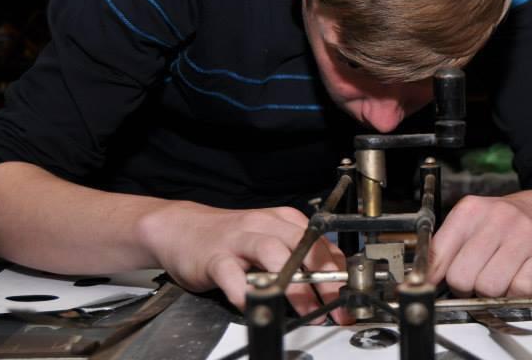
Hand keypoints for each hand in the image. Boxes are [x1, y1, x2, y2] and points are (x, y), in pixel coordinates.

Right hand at [137, 202, 350, 323]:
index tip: (350, 299)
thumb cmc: (231, 239)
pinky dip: (243, 291)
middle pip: (303, 246)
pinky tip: (254, 305)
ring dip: (293, 284)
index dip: (340, 273)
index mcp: (284, 221)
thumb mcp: (271, 239)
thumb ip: (299, 256)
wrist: (181, 227)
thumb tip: (333, 280)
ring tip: (306, 310)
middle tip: (336, 307)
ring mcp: (239, 240)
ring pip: (272, 254)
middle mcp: (264, 225)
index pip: (321, 244)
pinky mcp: (214, 256)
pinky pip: (231, 273)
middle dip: (325, 279)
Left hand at [428, 191, 531, 296]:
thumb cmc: (504, 221)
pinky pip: (518, 292)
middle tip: (473, 280)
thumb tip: (425, 279)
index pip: (437, 254)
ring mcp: (523, 237)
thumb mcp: (469, 223)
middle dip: (464, 287)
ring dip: (490, 292)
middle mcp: (496, 219)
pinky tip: (514, 279)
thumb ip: (445, 248)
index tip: (432, 286)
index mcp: (470, 211)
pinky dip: (514, 294)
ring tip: (495, 278)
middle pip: (461, 277)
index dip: (433, 277)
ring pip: (488, 288)